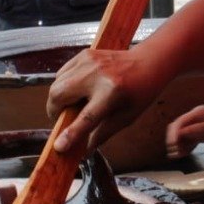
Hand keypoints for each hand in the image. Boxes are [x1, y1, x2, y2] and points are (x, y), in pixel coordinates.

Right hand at [47, 49, 161, 153]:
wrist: (148, 61)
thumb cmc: (141, 91)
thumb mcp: (127, 117)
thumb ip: (103, 133)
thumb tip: (84, 150)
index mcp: (111, 92)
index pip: (85, 118)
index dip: (70, 133)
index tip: (59, 146)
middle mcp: (97, 74)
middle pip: (59, 95)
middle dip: (55, 111)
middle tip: (65, 119)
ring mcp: (88, 61)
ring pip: (56, 84)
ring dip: (59, 98)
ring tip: (74, 104)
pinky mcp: (84, 54)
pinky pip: (62, 73)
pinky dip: (63, 85)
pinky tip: (77, 90)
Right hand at [166, 105, 203, 158]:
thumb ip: (198, 130)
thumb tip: (181, 133)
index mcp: (198, 114)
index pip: (179, 124)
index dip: (173, 135)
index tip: (172, 146)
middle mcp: (196, 118)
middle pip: (178, 129)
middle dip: (174, 140)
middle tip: (174, 153)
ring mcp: (200, 125)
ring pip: (184, 135)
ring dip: (180, 145)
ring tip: (177, 156)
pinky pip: (192, 139)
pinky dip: (187, 146)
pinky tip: (185, 153)